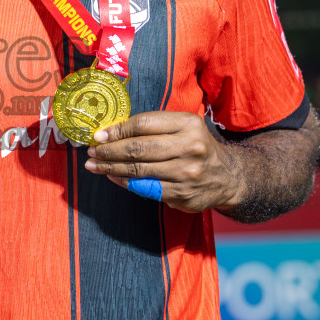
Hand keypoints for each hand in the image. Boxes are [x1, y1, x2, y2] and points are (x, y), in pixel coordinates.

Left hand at [83, 110, 245, 212]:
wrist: (227, 176)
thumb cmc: (195, 146)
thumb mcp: (182, 127)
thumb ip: (152, 127)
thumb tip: (110, 132)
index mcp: (188, 124)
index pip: (143, 124)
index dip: (117, 130)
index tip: (99, 135)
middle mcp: (190, 147)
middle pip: (138, 148)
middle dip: (109, 150)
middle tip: (92, 151)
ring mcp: (187, 173)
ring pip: (139, 170)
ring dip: (111, 167)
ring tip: (94, 165)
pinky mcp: (183, 194)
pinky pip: (145, 188)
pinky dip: (125, 182)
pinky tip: (113, 176)